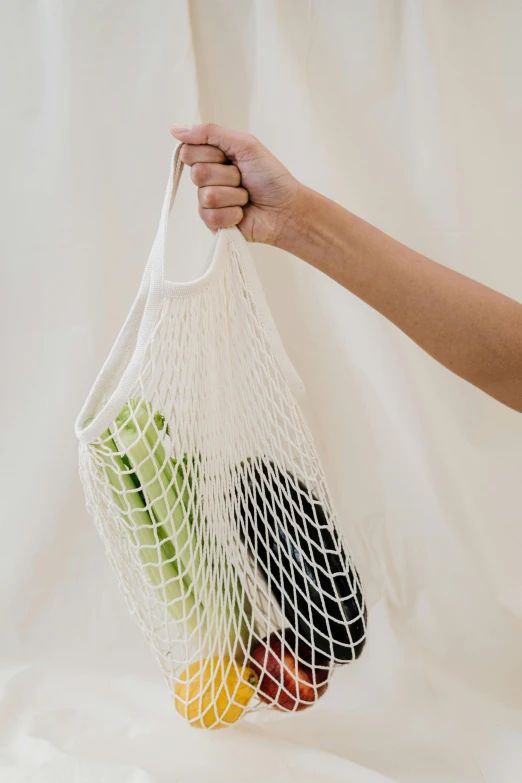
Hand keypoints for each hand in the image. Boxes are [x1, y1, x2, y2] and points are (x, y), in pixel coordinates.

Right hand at [170, 123, 302, 245]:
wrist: (286, 208)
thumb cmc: (270, 177)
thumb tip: (174, 129)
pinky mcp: (213, 224)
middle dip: (227, 175)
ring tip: (246, 197)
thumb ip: (211, 133)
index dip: (210, 154)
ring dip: (234, 195)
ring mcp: (208, 203)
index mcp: (211, 158)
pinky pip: (211, 216)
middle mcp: (206, 180)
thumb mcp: (245, 144)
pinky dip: (233, 213)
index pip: (188, 151)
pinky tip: (243, 213)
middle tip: (243, 178)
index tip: (230, 157)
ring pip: (206, 195)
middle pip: (197, 173)